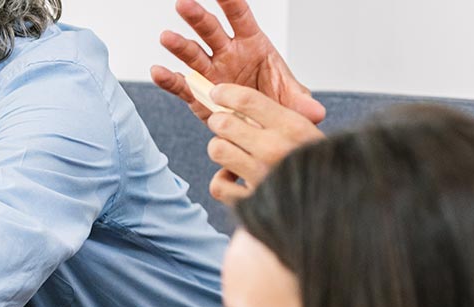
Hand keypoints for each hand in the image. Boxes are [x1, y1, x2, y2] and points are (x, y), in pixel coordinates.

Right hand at [150, 0, 324, 124]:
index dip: (231, 2)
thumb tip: (315, 112)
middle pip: (210, 30)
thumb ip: (300, 102)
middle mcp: (227, 54)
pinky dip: (169, 80)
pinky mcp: (198, 94)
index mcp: (252, 44)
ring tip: (166, 37)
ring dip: (179, 45)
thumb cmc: (274, 103)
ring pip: (192, 54)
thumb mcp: (291, 100)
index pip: (240, 17)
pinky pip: (181, 85)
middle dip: (197, 16)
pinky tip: (159, 71)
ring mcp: (210, 72)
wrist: (260, 126)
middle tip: (183, 4)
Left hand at [204, 85, 325, 203]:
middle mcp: (275, 150)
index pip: (248, 100)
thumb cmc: (316, 154)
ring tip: (230, 149)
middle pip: (224, 124)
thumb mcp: (310, 128)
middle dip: (219, 120)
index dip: (226, 93)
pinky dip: (221, 180)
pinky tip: (232, 176)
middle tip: (224, 124)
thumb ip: (294, 105)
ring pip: (218, 150)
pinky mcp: (249, 201)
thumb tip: (306, 109)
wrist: (338, 201)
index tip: (218, 93)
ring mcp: (260, 176)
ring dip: (220, 147)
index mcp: (293, 127)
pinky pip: (218, 185)